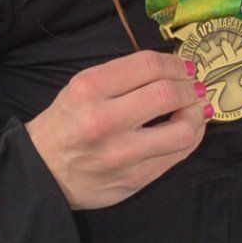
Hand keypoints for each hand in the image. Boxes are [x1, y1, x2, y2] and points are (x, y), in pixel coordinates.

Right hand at [25, 49, 209, 209]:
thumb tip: (176, 71)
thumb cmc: (66, 124)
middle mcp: (104, 120)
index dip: (176, 64)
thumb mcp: (81, 88)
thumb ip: (124, 77)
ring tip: (197, 109)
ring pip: (182, 130)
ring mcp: (121, 154)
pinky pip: (177, 155)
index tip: (184, 67)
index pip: (149, 66)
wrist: (43, 170)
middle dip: (190, 88)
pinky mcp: (134, 179)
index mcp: (89, 89)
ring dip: (198, 115)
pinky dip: (191, 138)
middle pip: (169, 94)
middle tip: (194, 88)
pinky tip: (189, 130)